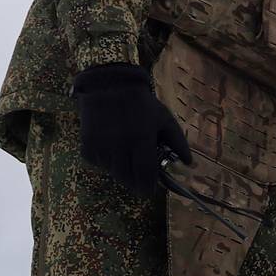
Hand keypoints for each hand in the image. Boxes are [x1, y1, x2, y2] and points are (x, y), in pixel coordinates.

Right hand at [72, 64, 191, 195]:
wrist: (109, 83)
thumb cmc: (141, 103)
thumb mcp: (165, 119)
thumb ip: (178, 142)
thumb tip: (189, 163)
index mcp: (141, 139)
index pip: (144, 173)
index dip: (148, 186)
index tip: (151, 192)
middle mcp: (119, 144)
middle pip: (126, 177)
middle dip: (135, 183)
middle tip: (141, 182)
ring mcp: (101, 144)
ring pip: (111, 171)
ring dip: (120, 172)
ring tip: (128, 162)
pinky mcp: (86, 143)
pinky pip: (96, 163)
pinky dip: (105, 163)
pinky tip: (112, 153)